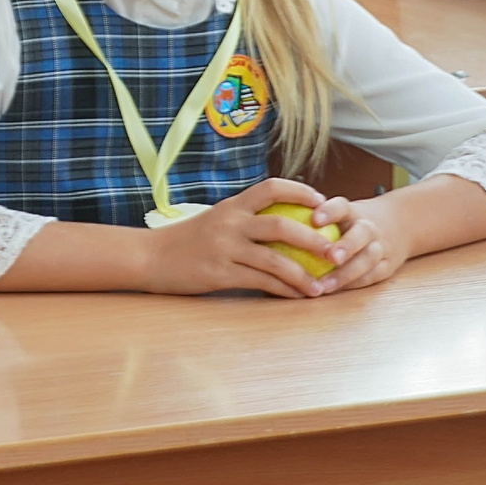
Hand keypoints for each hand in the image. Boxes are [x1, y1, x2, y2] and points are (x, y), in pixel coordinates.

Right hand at [139, 179, 341, 298]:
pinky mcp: (220, 274)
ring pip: (275, 260)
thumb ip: (244, 219)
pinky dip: (284, 290)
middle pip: (281, 226)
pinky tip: (297, 296)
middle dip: (314, 239)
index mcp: (232, 205)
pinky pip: (261, 283)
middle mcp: (230, 223)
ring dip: (304, 274)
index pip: (271, 188)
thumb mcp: (215, 220)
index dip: (300, 192)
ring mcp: (225, 249)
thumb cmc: (185, 240)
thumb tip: (283, 223)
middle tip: (336, 250)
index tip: (323, 202)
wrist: (149, 258)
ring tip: (323, 285)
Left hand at [306, 196, 413, 293]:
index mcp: (352, 211)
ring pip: (369, 259)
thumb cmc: (350, 222)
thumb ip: (310, 218)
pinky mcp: (387, 266)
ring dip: (347, 273)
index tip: (314, 219)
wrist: (398, 225)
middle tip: (330, 256)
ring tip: (325, 285)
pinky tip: (333, 292)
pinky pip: (371, 277)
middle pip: (361, 234)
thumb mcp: (337, 213)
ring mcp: (381, 246)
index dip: (329, 212)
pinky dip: (353, 284)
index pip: (342, 206)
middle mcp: (369, 227)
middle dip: (346, 245)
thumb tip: (265, 224)